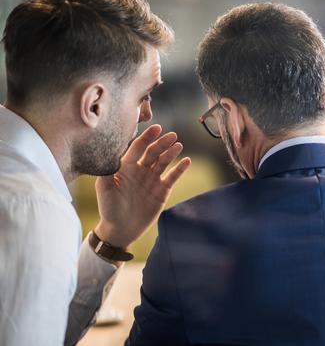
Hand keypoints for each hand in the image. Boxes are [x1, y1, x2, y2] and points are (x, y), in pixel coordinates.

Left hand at [94, 125, 190, 247]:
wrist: (121, 229)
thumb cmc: (109, 208)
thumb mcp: (104, 189)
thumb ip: (108, 171)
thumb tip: (112, 154)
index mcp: (126, 166)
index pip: (138, 147)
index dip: (147, 137)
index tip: (156, 128)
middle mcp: (140, 170)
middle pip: (153, 152)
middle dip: (162, 143)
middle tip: (171, 135)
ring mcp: (152, 179)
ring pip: (163, 162)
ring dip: (170, 153)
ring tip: (178, 145)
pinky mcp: (162, 190)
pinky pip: (172, 177)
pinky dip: (180, 169)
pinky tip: (186, 161)